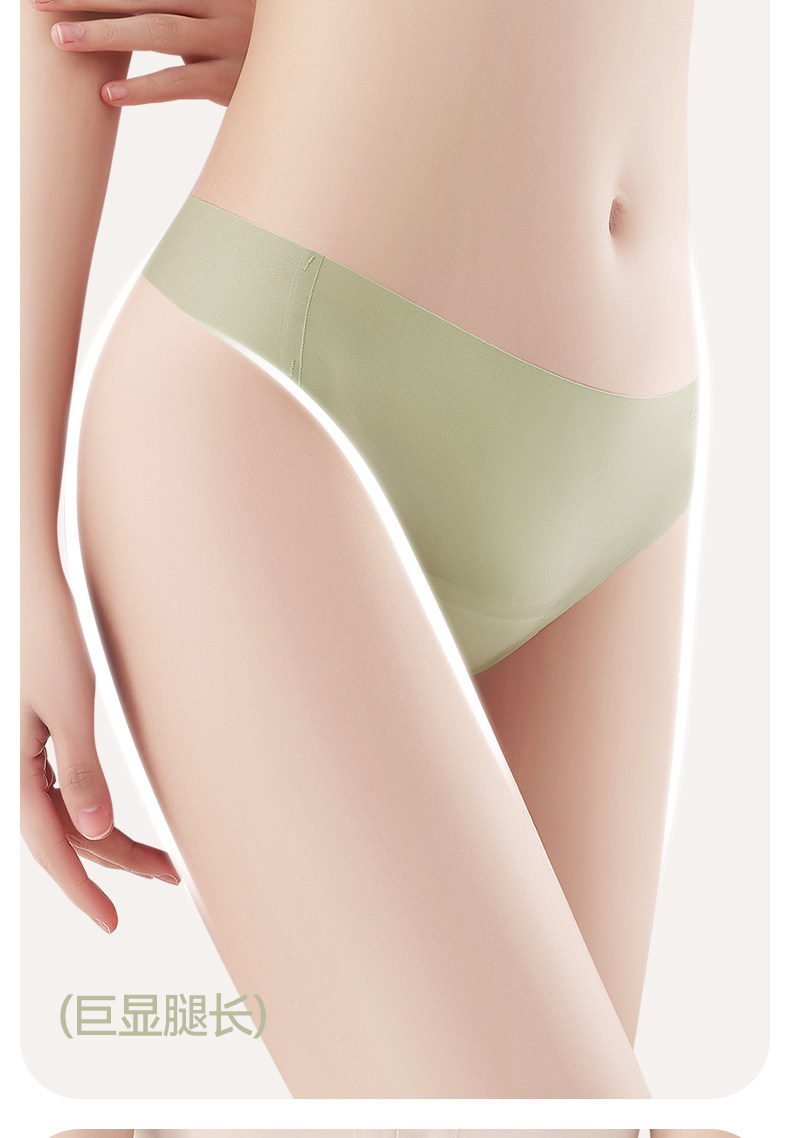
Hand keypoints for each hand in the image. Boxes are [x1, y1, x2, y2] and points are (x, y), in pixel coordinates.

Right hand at [21, 565, 179, 931]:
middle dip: (114, 862)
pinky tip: (117, 823)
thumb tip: (95, 832)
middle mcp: (16, 764)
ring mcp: (27, 751)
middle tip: (168, 876)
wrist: (35, 583)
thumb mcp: (70, 706)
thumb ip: (80, 772)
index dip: (80, 888)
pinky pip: (66, 789)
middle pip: (65, 833)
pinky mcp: (41, 736)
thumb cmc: (49, 634)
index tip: (110, 922)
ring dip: (111, 839)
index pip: (48, 844)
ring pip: (68, 814)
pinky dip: (96, 810)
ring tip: (160, 859)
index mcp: (14, 764)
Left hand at [34, 0, 255, 106]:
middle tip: (39, 3)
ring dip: (106, 33)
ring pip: (157, 31)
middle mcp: (219, 5)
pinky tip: (109, 93)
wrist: (322, 78)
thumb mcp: (226, 18)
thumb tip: (140, 15)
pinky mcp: (234, 82)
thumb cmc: (263, 51)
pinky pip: (181, 83)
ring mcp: (228, 42)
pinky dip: (143, 88)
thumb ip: (188, 12)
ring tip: (62, 41)